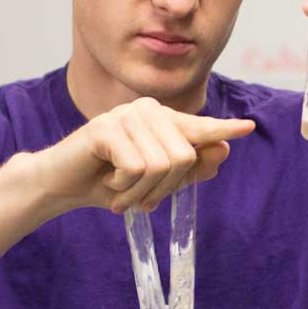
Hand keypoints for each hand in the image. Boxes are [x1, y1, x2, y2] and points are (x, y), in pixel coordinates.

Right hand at [27, 97, 255, 213]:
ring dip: (140, 191)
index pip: (198, 127)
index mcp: (160, 119)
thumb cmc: (107, 183)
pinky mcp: (105, 127)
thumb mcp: (152, 182)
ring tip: (119, 192)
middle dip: (163, 189)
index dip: (223, 130)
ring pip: (162, 164)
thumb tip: (223, 150)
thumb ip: (188, 169)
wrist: (59, 186)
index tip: (247, 127)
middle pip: (184, 157)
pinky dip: (123, 187)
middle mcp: (146, 110)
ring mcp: (125, 115)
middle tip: (137, 198)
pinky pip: (136, 166)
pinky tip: (107, 183)